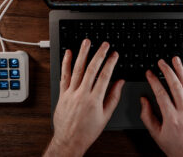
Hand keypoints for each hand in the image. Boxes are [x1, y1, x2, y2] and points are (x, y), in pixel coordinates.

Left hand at [44, 39, 124, 156]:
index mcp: (94, 99)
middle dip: (99, 54)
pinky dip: (66, 64)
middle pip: (91, 69)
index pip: (105, 76)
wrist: (70, 140)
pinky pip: (64, 76)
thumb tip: (120, 82)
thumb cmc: (88, 130)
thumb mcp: (106, 115)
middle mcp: (82, 94)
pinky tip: (68, 54)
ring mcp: (71, 93)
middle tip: (104, 45)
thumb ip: (113, 97)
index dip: (110, 63)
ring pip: (77, 69)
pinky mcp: (62, 94)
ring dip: (82, 54)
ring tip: (87, 42)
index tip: (114, 54)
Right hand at [140, 57, 182, 156]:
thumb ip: (147, 116)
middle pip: (175, 86)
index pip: (161, 94)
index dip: (154, 81)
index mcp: (171, 118)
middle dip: (167, 71)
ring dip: (181, 71)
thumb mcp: (156, 134)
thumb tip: (144, 100)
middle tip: (162, 62)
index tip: (149, 73)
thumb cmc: (174, 147)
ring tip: (176, 60)